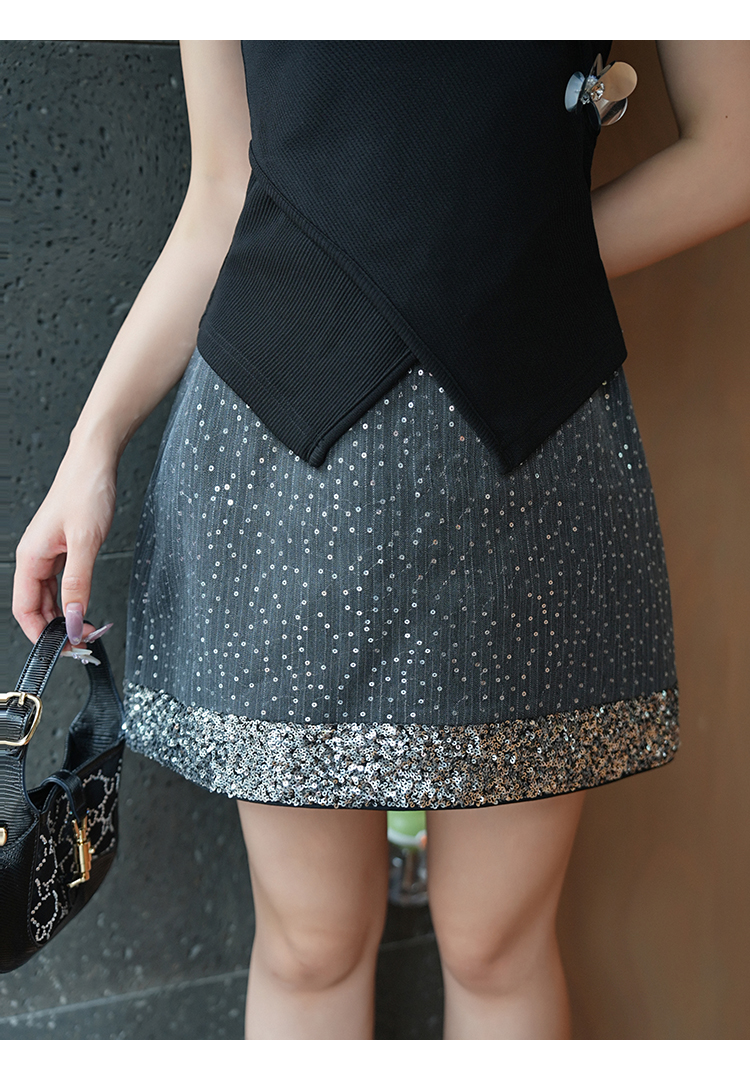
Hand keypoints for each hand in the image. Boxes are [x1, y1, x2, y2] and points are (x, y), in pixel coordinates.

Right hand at [13, 446, 117, 651]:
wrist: (95, 462)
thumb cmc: (86, 491)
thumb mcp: (85, 542)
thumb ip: (78, 583)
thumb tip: (71, 618)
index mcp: (30, 557)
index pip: (25, 610)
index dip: (41, 636)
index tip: (64, 650)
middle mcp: (34, 558)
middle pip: (36, 607)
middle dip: (56, 630)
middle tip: (82, 645)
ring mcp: (48, 553)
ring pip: (49, 597)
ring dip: (64, 616)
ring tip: (86, 631)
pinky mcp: (62, 548)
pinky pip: (60, 583)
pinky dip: (71, 599)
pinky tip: (83, 607)